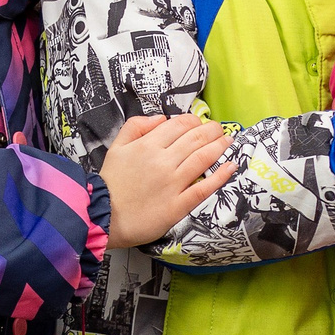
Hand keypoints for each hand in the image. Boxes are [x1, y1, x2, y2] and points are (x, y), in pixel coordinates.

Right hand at [100, 113, 236, 248]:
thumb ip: (135, 127)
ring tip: (229, 141)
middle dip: (212, 130)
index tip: (199, 123)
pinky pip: (203, 188)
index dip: (194, 121)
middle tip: (220, 130)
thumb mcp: (116, 147)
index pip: (179, 125)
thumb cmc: (110, 182)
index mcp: (147, 145)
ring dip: (219, 147)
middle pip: (195, 139)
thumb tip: (161, 118)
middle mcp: (163, 161)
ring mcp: (172, 183)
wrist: (103, 216)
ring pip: (202, 159)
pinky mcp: (178, 205)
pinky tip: (231, 166)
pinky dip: (220, 176)